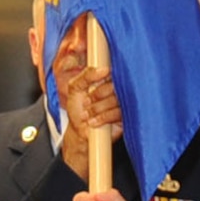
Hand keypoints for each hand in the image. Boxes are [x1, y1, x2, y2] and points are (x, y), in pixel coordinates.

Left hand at [58, 63, 122, 179]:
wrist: (79, 131)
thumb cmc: (78, 109)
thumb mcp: (75, 88)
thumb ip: (85, 75)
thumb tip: (103, 69)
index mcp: (106, 80)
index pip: (111, 72)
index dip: (100, 79)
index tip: (90, 88)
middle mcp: (115, 90)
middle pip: (114, 86)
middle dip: (96, 95)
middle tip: (86, 103)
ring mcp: (121, 103)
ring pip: (116, 100)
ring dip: (97, 108)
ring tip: (87, 114)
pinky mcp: (124, 117)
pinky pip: (118, 113)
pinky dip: (103, 117)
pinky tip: (94, 121)